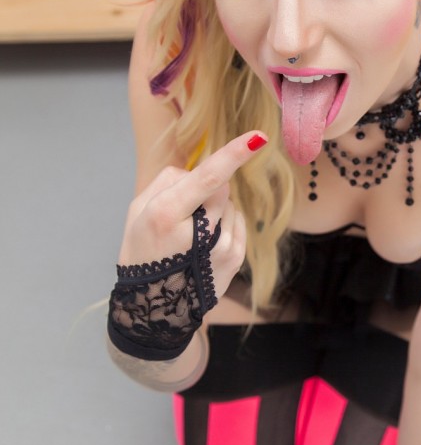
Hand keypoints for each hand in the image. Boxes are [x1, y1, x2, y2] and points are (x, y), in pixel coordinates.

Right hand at [118, 131, 267, 298]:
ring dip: (214, 210)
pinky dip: (223, 224)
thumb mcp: (137, 210)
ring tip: (190, 236)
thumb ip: (169, 181)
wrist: (154, 306)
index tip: (258, 137)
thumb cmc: (142, 250)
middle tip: (182, 215)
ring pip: (229, 204)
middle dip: (205, 191)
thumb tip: (206, 171)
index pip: (208, 177)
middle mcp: (198, 232)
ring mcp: (220, 247)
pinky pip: (237, 221)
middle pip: (219, 187)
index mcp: (166, 214)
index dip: (234, 154)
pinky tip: (204, 244)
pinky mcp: (234, 259)